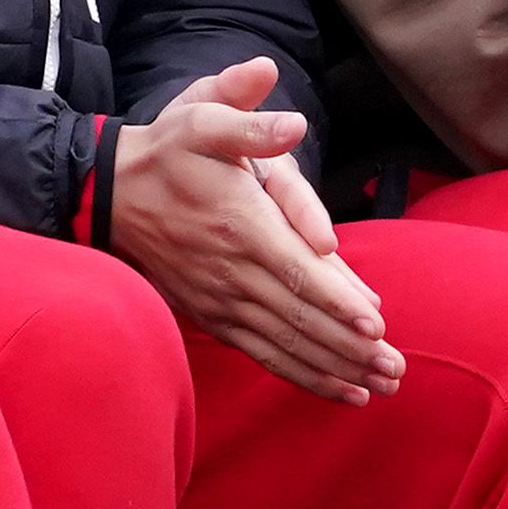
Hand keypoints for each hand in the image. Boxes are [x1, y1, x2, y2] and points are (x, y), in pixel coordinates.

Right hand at [114, 57, 399, 403]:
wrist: (110, 192)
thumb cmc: (169, 151)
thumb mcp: (203, 117)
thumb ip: (251, 124)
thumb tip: (293, 124)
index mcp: (241, 223)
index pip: (296, 271)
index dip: (336, 301)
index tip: (376, 325)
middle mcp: (231, 271)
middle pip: (299, 318)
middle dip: (351, 348)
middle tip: (396, 370)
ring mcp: (220, 300)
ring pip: (285, 344)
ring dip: (335, 369)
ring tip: (381, 388)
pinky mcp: (213, 316)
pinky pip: (262, 353)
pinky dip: (303, 375)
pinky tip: (341, 391)